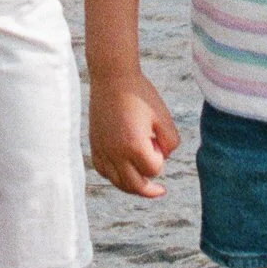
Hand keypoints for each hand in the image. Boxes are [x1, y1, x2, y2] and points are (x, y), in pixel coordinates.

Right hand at [88, 71, 178, 196]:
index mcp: (134, 146)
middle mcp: (116, 152)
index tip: (157, 139)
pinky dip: (113, 175)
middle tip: (160, 190)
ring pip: (117, 182)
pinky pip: (103, 170)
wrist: (113, 77)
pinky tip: (122, 171)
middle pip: (134, 186)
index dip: (160, 158)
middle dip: (149, 188)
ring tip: (142, 183)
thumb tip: (162, 157)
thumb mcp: (164, 118)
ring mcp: (103, 149)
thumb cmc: (140, 95)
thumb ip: (171, 143)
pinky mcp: (94, 144)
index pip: (153, 170)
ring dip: (131, 186)